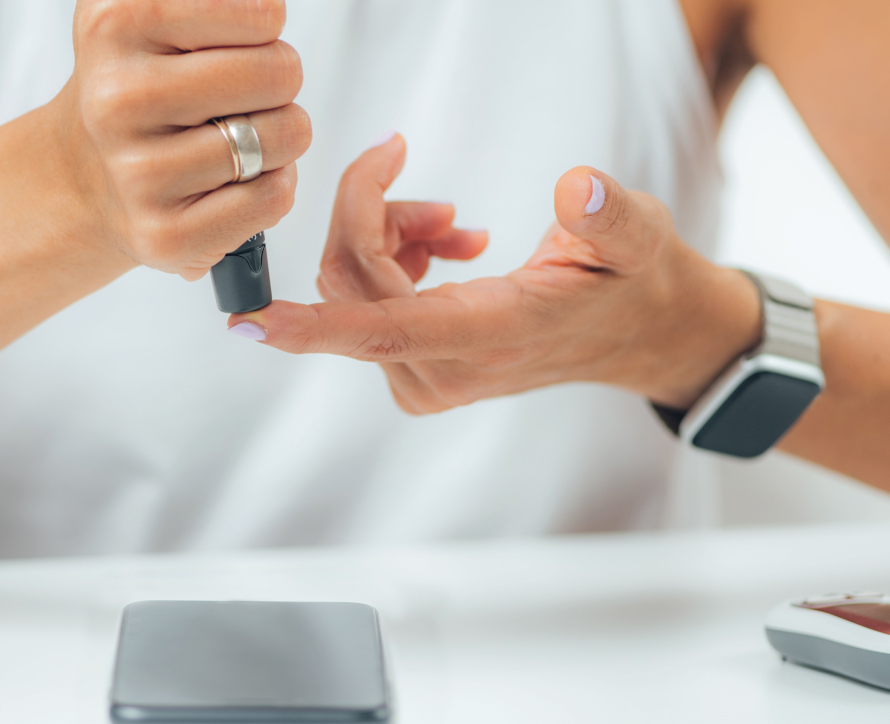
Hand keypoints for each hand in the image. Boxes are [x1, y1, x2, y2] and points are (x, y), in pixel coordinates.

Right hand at [47, 0, 311, 279]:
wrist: (80, 177)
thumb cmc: (140, 88)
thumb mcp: (156, 14)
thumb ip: (212, 4)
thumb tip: (267, 8)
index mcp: (114, 23)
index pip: (262, 13)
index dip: (262, 26)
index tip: (231, 42)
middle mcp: (117, 97)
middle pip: (279, 72)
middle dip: (277, 80)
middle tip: (239, 96)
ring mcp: (138, 172)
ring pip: (283, 136)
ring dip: (279, 137)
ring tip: (234, 137)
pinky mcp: (163, 234)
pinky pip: (273, 197)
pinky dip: (274, 186)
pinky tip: (235, 181)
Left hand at [228, 137, 761, 413]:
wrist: (634, 332)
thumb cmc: (631, 282)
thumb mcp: (640, 239)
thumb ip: (613, 217)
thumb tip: (579, 189)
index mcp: (490, 336)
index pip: (383, 332)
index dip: (311, 327)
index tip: (250, 322)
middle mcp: (444, 369)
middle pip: (352, 282)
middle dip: (370, 212)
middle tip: (425, 181)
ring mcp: (425, 376)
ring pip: (352, 287)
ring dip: (387, 234)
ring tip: (453, 222)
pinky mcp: (416, 369)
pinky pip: (363, 302)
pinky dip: (390, 256)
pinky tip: (443, 244)